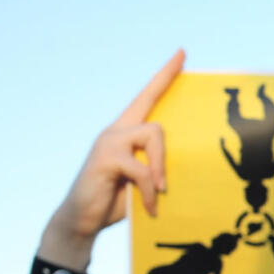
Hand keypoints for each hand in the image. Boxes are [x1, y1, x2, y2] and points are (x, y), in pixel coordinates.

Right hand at [38, 50, 183, 270]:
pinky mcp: (106, 158)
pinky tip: (149, 207)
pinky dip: (149, 189)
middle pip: (154, 117)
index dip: (165, 75)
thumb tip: (190, 161)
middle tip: (163, 182)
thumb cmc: (117, 200)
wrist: (83, 220)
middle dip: (165, 143)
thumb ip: (158, 164)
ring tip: (156, 194)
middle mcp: (117, 130)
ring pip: (153, 135)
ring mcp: (109, 141)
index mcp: (127, 132)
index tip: (182, 54)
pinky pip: (141, 168)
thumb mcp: (143, 180)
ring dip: (159, 168)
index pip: (148, 96)